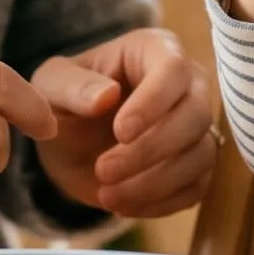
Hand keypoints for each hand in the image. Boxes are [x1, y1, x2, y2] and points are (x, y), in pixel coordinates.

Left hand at [29, 28, 220, 217]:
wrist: (72, 144)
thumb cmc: (64, 102)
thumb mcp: (52, 87)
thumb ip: (72, 87)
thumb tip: (106, 97)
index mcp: (154, 50)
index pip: (173, 69)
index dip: (153, 103)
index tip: (120, 132)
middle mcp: (187, 83)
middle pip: (196, 114)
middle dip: (150, 150)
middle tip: (104, 170)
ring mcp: (197, 124)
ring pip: (201, 154)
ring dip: (155, 182)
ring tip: (108, 195)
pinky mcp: (197, 163)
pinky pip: (197, 186)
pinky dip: (162, 202)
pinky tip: (124, 205)